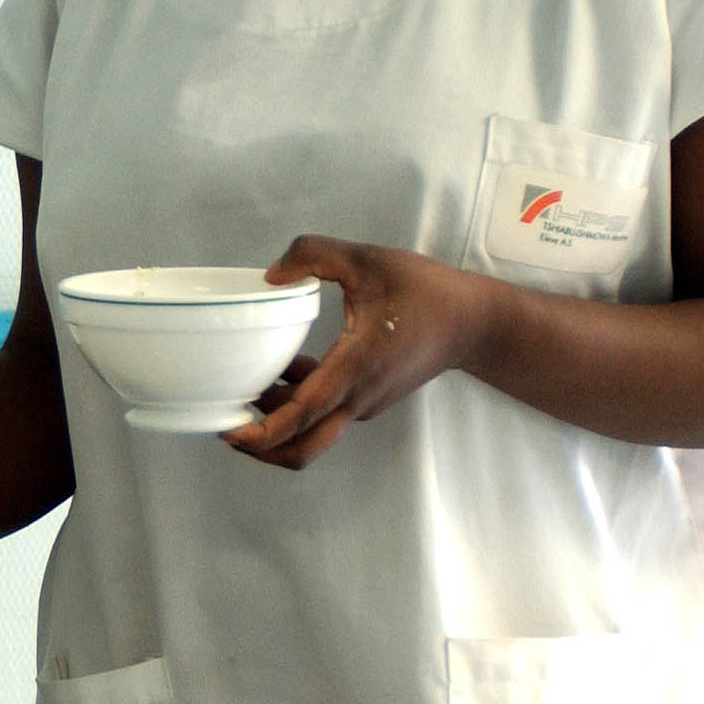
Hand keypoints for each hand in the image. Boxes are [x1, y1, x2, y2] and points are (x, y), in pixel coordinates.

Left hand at [222, 236, 491, 469]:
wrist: (475, 323)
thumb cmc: (426, 292)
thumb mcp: (367, 260)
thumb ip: (315, 255)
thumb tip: (272, 275)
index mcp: (356, 369)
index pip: (304, 414)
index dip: (264, 432)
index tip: (231, 434)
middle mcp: (358, 397)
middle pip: (303, 447)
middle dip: (261, 447)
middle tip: (227, 427)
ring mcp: (363, 403)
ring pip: (311, 430)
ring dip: (278, 418)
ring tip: (248, 386)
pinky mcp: (367, 400)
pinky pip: (325, 412)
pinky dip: (299, 402)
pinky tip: (285, 369)